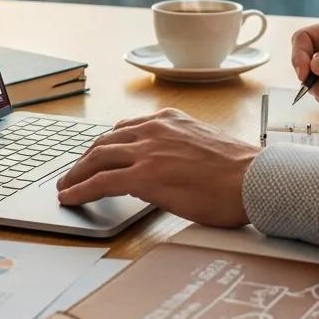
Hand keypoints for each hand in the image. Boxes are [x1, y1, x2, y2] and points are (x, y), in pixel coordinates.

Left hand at [55, 108, 259, 226]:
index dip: (105, 144)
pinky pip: (100, 182)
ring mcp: (147, 150)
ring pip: (97, 158)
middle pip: (105, 141)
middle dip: (84, 159)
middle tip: (73, 173)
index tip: (95, 154)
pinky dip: (80, 189)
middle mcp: (154, 128)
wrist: (253, 178)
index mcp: (169, 119)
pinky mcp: (144, 176)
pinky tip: (70, 198)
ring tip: (65, 187)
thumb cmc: (238, 170)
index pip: (125, 128)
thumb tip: (164, 167)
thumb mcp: (203, 144)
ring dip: (76, 174)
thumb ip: (178, 148)